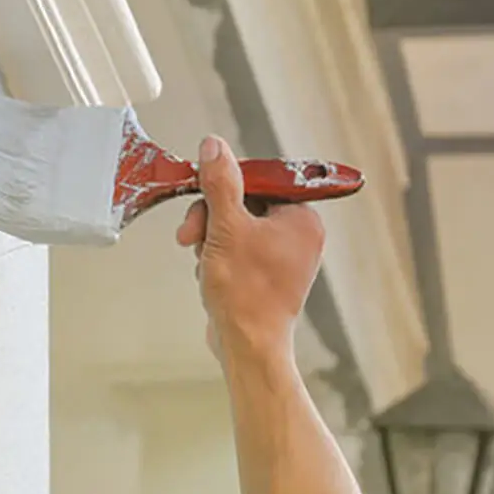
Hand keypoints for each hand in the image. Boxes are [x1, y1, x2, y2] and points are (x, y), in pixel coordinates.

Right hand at [175, 136, 325, 369]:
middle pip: (243, 203)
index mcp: (302, 219)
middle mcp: (299, 235)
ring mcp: (284, 257)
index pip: (260, 179)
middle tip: (191, 235)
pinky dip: (216, 256)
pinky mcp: (266, 275)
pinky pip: (236, 248)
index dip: (226, 185)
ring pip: (235, 226)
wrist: (247, 346)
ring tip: (203, 260)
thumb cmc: (245, 294)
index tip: (201, 190)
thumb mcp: (226, 228)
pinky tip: (209, 273)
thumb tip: (214, 146)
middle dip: (211, 218)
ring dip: (210, 238)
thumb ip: (220, 183)